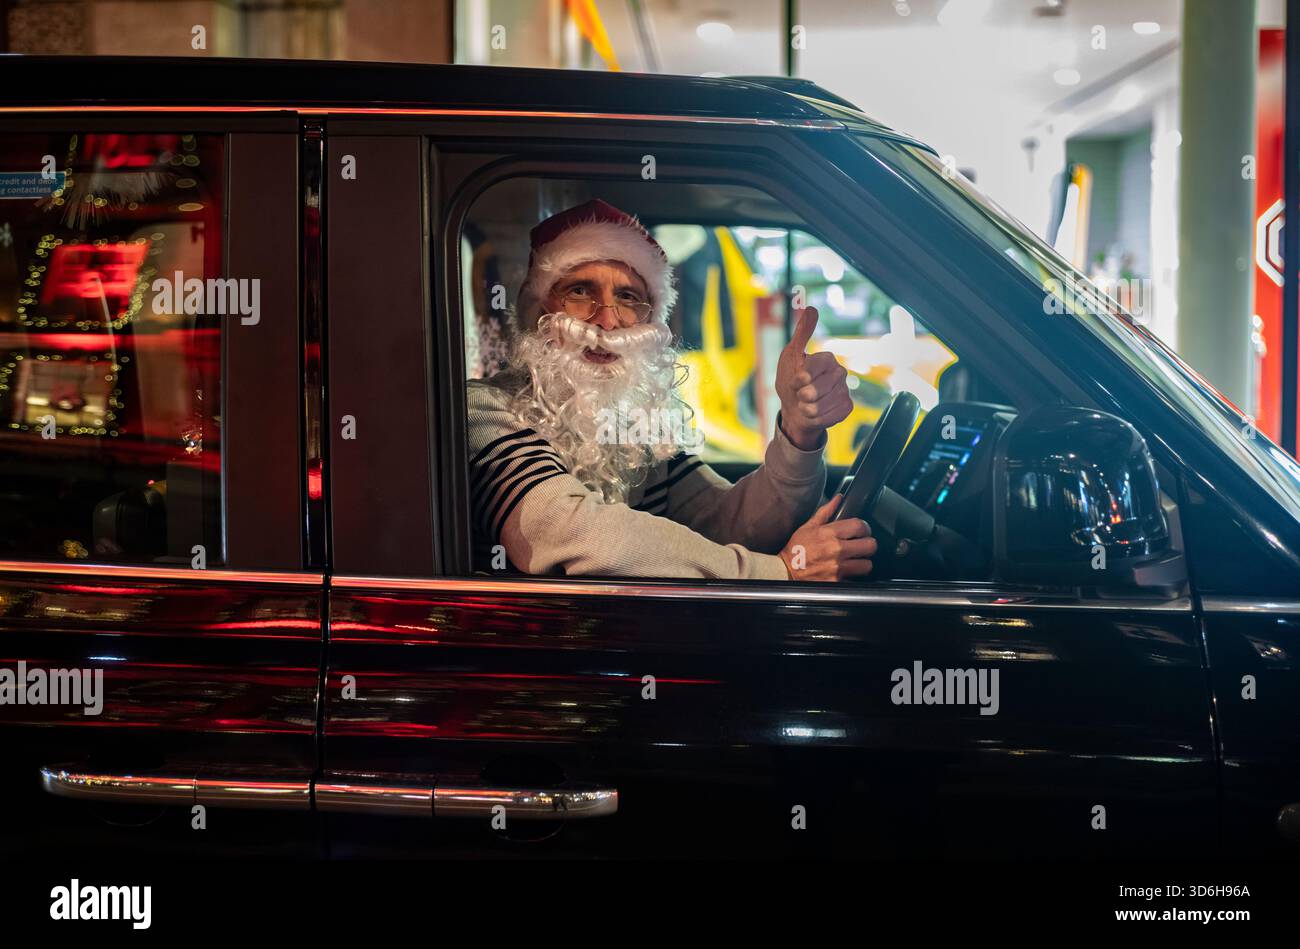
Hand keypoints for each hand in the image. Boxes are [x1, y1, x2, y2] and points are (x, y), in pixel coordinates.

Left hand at [775, 306, 852, 450]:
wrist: (795, 409)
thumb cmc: (791, 380)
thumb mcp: (791, 356)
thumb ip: (802, 334)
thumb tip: (811, 308)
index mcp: (827, 358)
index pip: (813, 368)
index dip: (799, 378)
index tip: (795, 381)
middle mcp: (840, 372)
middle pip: (816, 390)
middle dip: (801, 396)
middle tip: (799, 394)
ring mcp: (845, 391)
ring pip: (821, 406)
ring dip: (806, 409)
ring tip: (805, 405)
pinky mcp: (847, 407)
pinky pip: (830, 416)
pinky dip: (816, 419)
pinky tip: (815, 414)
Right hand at [778, 495, 876, 581]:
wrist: (785, 571)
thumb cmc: (795, 549)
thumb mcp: (808, 526)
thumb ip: (826, 511)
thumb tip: (838, 499)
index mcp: (829, 533)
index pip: (860, 526)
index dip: (865, 528)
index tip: (862, 531)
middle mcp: (836, 550)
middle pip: (870, 546)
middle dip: (868, 545)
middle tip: (862, 546)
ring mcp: (837, 568)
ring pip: (866, 565)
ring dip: (862, 562)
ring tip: (855, 560)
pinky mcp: (836, 581)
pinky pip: (855, 579)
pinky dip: (853, 576)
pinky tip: (845, 571)